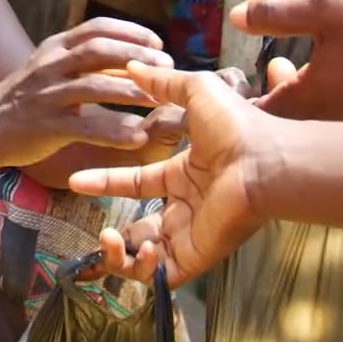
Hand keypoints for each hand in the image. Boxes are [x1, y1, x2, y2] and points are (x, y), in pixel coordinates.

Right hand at [0, 17, 173, 168]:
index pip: (97, 28)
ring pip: (94, 86)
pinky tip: (138, 137)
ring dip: (131, 92)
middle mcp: (50, 65)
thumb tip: (137, 61)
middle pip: (98, 50)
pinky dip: (114, 131)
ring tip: (159, 101)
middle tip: (167, 68)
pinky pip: (85, 127)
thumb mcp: (53, 71)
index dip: (131, 32)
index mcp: (54, 48)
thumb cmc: (27, 100)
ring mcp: (46, 95)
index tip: (158, 43)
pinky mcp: (45, 126)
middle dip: (137, 56)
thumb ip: (90, 65)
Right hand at [67, 62, 284, 286]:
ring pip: (146, 259)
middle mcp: (186, 208)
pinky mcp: (196, 257)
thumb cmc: (236, 127)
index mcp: (184, 174)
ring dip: (120, 256)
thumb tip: (134, 66)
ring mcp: (191, 235)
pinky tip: (138, 248)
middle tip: (100, 232)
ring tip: (108, 240)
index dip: (106, 182)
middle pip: (141, 230)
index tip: (77, 180)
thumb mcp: (196, 92)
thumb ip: (164, 83)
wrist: (264, 163)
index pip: (137, 184)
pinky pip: (162, 275)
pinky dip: (141, 269)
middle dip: (115, 237)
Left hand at [234, 0, 342, 120]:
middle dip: (269, 94)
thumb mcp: (324, 6)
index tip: (231, 85)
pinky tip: (336, 64)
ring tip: (288, 63)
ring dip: (300, 89)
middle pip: (286, 119)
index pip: (259, 115)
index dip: (240, 102)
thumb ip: (276, 13)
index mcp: (309, 101)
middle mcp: (333, 122)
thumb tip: (237, 17)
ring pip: (317, 113)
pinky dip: (330, 91)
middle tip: (257, 72)